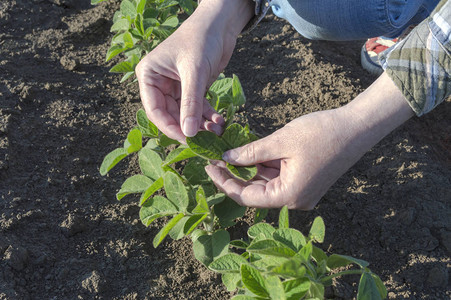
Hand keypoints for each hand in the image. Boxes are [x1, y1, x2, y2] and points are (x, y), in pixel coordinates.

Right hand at [135, 0, 252, 141]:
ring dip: (200, 124)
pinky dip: (207, 116)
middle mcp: (159, 83)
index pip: (155, 110)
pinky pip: (197, 107)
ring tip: (217, 129)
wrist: (219, 23)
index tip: (187, 140)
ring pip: (185, 114)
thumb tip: (188, 134)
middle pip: (170, 115)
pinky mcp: (191, 88)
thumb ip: (191, 103)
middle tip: (206, 140)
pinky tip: (219, 121)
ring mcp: (175, 87)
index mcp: (149, 76)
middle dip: (189, 127)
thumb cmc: (201, 39)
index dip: (170, 127)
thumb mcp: (195, 72)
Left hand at [205, 73, 413, 208]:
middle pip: (255, 192)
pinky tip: (250, 152)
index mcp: (289, 196)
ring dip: (249, 169)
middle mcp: (295, 200)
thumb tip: (226, 158)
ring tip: (228, 153)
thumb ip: (251, 152)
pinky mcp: (305, 182)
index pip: (246, 197)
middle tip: (214, 158)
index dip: (224, 182)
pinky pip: (278, 177)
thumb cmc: (322, 133)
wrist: (358, 127)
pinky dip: (264, 166)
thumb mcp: (280, 141)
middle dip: (234, 175)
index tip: (209, 166)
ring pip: (266, 183)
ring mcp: (301, 192)